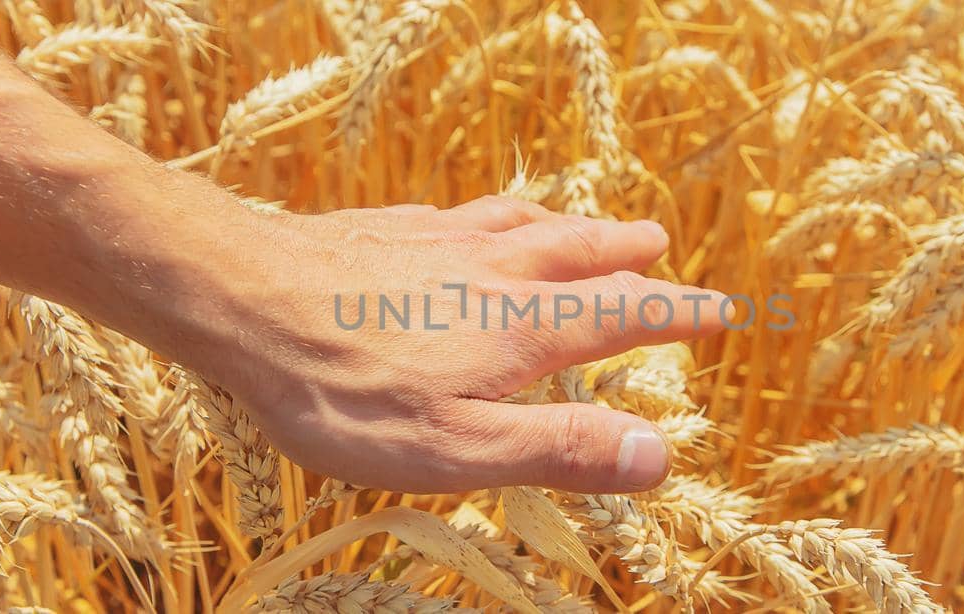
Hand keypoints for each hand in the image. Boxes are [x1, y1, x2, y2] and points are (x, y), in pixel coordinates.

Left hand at [168, 196, 724, 492]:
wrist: (241, 301)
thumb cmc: (346, 392)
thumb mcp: (458, 448)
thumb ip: (559, 449)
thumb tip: (659, 454)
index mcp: (523, 328)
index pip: (623, 314)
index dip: (677, 313)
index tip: (721, 309)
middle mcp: (493, 271)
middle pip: (578, 253)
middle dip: (625, 253)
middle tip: (659, 243)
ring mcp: (437, 243)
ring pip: (522, 224)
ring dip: (567, 224)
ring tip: (587, 224)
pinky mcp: (385, 230)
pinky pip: (459, 214)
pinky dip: (493, 214)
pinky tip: (474, 220)